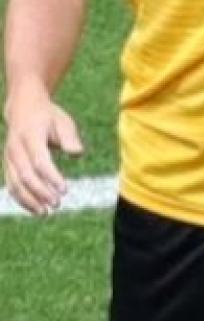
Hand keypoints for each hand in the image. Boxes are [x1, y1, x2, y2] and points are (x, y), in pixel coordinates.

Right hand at [3, 89, 82, 215]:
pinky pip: (11, 185)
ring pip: (15, 183)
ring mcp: (8, 158)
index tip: (64, 190)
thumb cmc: (49, 116)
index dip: (51, 177)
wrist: (23, 108)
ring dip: (29, 200)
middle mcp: (16, 149)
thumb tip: (77, 153)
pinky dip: (21, 199)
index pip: (40, 161)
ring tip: (46, 213)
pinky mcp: (7, 165)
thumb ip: (69, 137)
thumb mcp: (63, 121)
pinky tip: (35, 209)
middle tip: (57, 204)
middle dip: (41, 192)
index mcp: (31, 136)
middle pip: (26, 176)